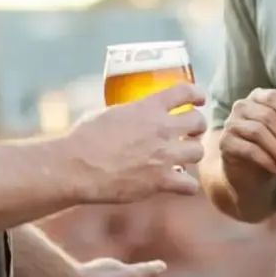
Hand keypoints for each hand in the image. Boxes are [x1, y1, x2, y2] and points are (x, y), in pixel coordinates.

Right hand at [64, 81, 207, 202]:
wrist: (76, 167)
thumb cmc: (84, 139)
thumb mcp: (110, 113)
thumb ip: (130, 112)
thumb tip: (135, 114)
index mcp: (148, 107)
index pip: (185, 91)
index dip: (196, 94)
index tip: (199, 99)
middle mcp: (161, 128)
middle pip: (199, 122)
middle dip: (196, 127)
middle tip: (188, 133)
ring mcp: (164, 155)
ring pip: (198, 151)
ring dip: (191, 154)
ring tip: (181, 158)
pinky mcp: (161, 181)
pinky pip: (190, 185)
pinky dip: (186, 185)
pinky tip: (177, 183)